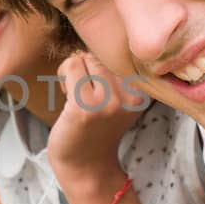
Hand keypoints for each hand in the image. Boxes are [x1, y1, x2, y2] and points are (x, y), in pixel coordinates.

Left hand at [46, 53, 146, 189]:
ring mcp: (107, 102)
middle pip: (99, 54)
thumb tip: (103, 36)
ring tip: (76, 94)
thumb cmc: (96, 130)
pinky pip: (70, 67)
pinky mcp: (84, 107)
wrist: (86, 168)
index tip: (98, 84)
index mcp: (142, 92)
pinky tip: (66, 97)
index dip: (101, 64)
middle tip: (83, 91)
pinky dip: (62, 76)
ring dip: (72, 71)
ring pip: (83, 58)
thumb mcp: (118, 101)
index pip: (119, 53)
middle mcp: (129, 96)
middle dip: (85, 67)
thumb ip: (116, 75)